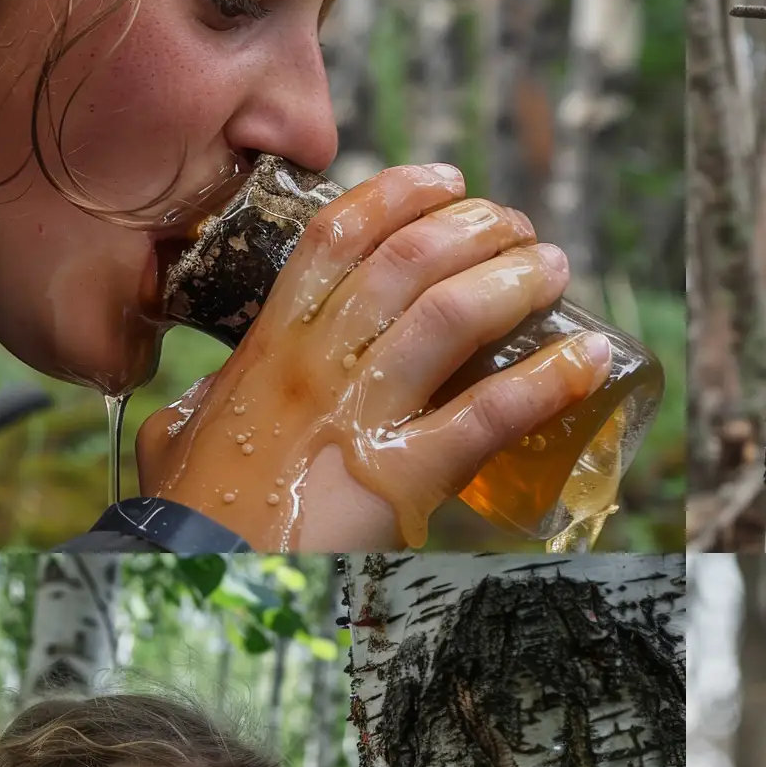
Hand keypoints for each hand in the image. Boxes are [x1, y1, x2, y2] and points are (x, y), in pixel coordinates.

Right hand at [136, 164, 611, 550]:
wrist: (193, 584)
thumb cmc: (188, 522)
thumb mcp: (177, 443)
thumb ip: (197, 410)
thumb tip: (208, 397)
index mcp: (268, 348)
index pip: (337, 239)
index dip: (398, 196)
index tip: (446, 182)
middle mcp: (317, 365)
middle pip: (408, 260)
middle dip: (475, 229)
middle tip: (516, 228)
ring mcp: (360, 414)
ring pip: (449, 316)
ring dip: (513, 280)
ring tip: (553, 269)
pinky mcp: (402, 474)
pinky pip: (488, 415)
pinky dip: (548, 381)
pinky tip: (587, 359)